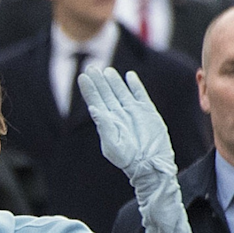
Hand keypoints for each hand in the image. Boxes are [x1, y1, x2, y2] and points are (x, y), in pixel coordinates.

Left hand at [77, 63, 183, 190]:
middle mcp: (118, 115)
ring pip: (121, 92)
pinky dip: (135, 85)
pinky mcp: (147, 112)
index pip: (96, 101)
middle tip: (91, 68)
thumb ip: (104, 126)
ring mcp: (133, 112)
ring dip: (114, 81)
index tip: (83, 76)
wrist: (150, 164)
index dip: (89, 89)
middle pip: (106, 94)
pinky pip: (140, 95)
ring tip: (107, 71)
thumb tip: (93, 108)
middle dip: (99, 81)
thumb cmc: (128, 159)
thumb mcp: (113, 145)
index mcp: (107, 122)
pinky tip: (129, 76)